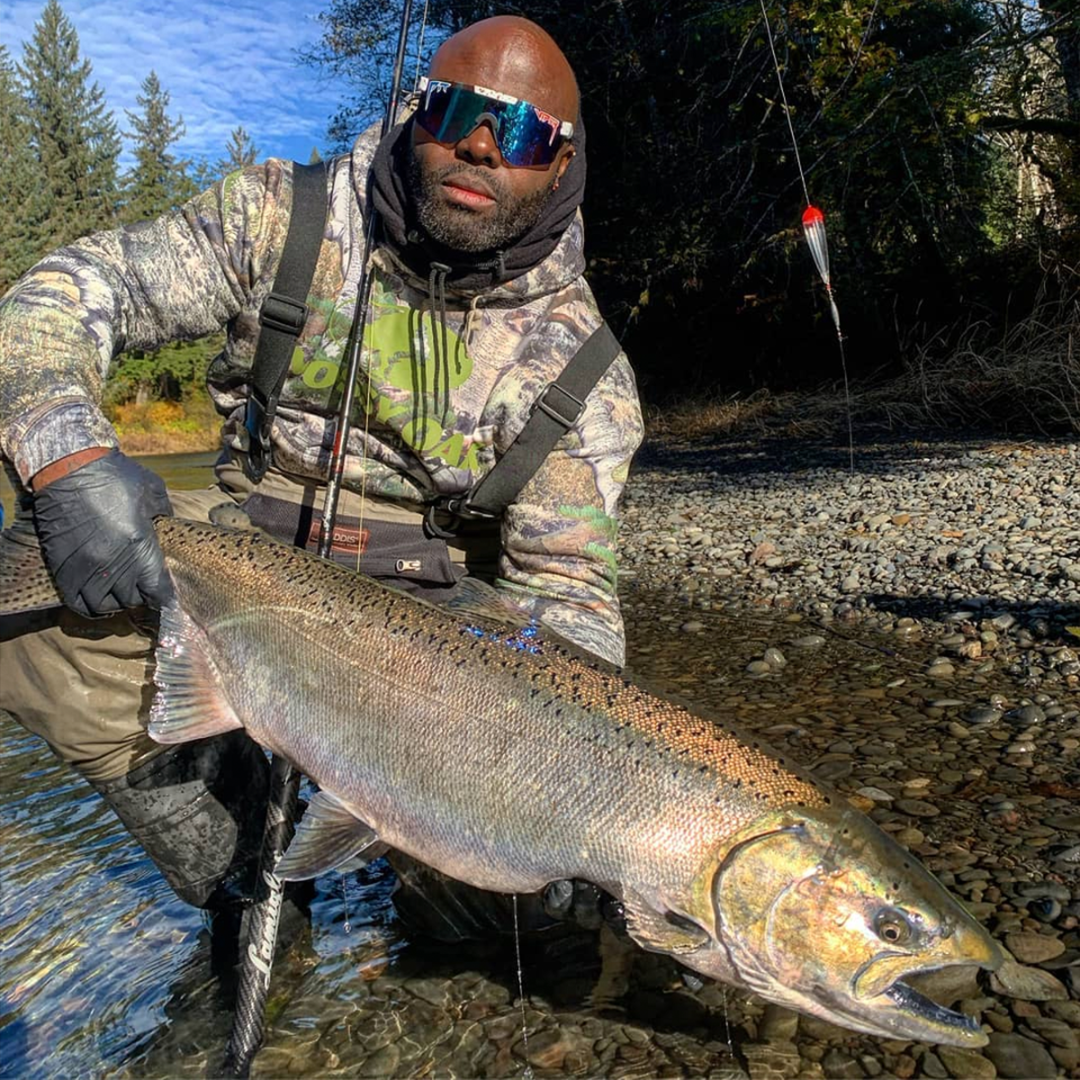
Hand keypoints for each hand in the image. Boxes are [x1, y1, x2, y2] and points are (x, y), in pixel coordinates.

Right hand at [32, 449, 174, 616]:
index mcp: (139, 546)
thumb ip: (164, 516)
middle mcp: (112, 563)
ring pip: (105, 606)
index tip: (167, 595)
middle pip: (133, 599)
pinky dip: (90, 605)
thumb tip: (166, 530)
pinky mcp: (63, 567)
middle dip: (141, 595)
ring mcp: (85, 568)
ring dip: (116, 602)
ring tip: (120, 591)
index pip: (158, 590)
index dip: (165, 596)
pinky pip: (77, 602)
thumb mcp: (153, 492)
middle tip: (142, 585)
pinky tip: (98, 595)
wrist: (68, 466)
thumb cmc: (116, 476)